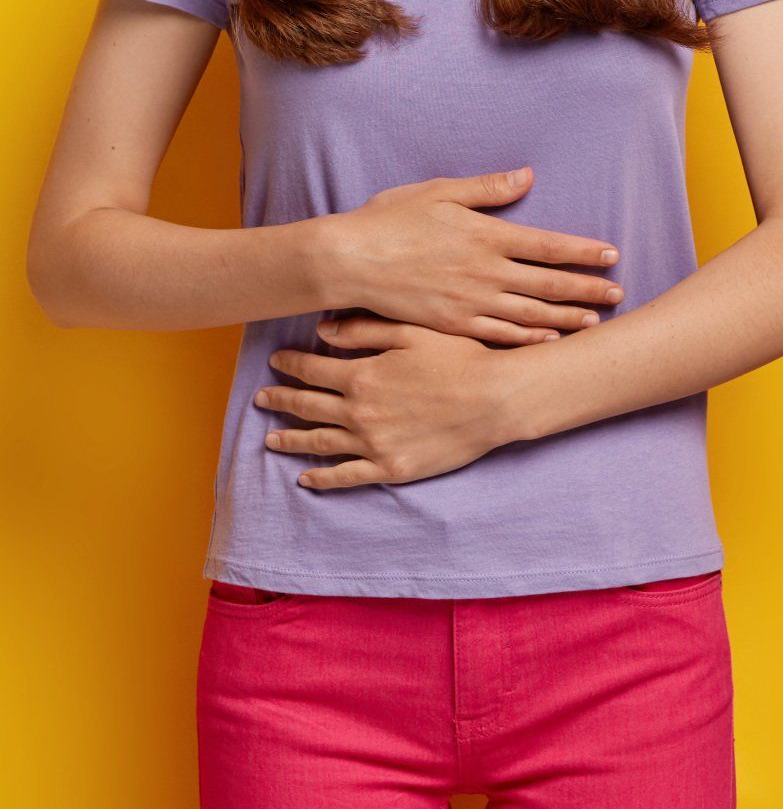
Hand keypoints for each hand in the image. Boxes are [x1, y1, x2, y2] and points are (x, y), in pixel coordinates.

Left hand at [258, 314, 535, 488]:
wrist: (495, 400)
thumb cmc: (461, 359)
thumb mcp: (414, 332)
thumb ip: (366, 329)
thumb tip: (323, 329)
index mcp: (362, 375)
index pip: (312, 369)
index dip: (290, 364)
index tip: (276, 361)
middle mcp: (359, 412)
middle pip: (308, 405)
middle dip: (281, 399)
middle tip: (262, 397)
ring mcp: (372, 443)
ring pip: (319, 443)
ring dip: (290, 439)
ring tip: (270, 439)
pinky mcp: (390, 467)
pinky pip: (346, 476)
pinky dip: (322, 478)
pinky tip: (306, 479)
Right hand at [321, 167, 623, 344]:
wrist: (346, 261)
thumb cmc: (389, 220)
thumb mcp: (440, 191)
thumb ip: (488, 189)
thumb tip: (528, 176)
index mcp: (486, 236)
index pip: (549, 245)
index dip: (584, 251)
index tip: (612, 255)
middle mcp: (485, 272)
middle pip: (549, 283)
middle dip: (588, 288)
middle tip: (620, 292)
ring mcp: (470, 302)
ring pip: (531, 313)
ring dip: (567, 317)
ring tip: (597, 320)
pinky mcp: (452, 324)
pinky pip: (499, 334)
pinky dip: (528, 338)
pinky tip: (550, 341)